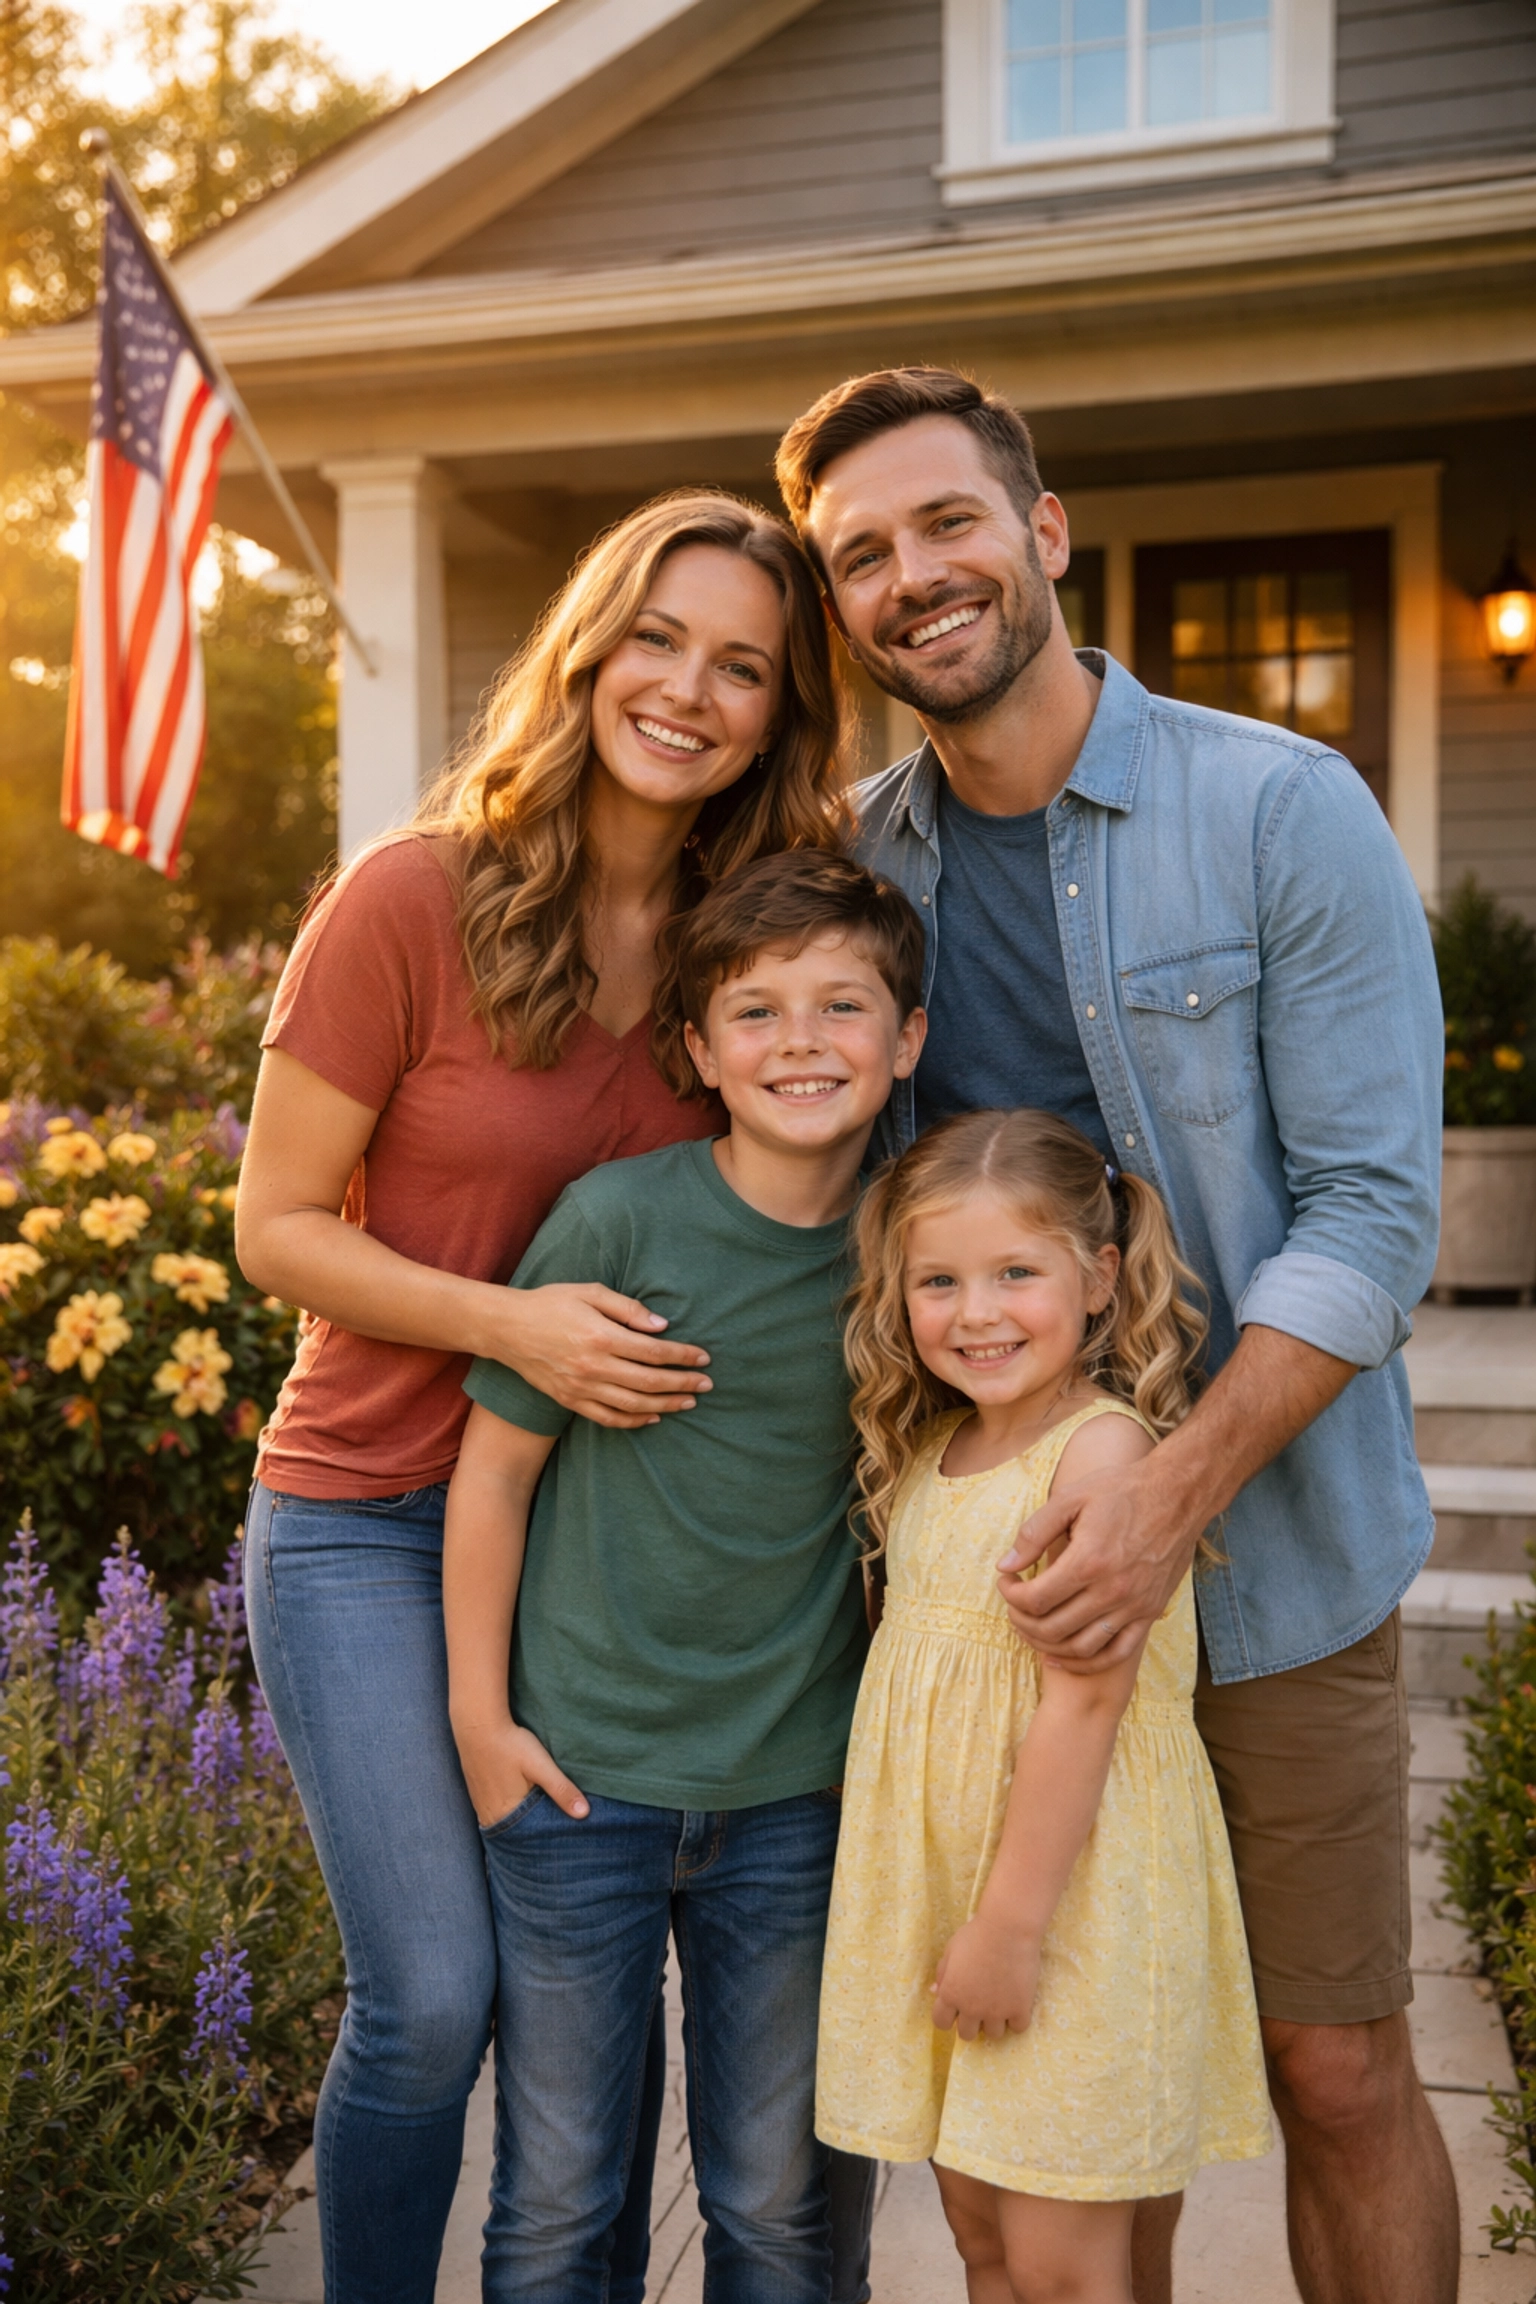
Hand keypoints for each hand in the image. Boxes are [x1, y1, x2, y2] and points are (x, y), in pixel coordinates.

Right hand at [454, 1717, 588, 1827]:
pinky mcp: (476, 1791)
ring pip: (505, 1820)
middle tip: (551, 1822)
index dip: (545, 1833)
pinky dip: (507, 1809)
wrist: (477, 1724)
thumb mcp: (540, 1766)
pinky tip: (516, 1798)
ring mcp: (479, 1804)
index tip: (560, 1831)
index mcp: (505, 1814)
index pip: (529, 1836)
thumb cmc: (510, 1744)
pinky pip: (493, 1810)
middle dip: (532, 1828)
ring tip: (536, 1810)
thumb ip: (561, 1789)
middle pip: (516, 1830)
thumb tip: (584, 1813)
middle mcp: (489, 1815)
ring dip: (519, 1818)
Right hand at [493, 1282, 711, 1428]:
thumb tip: (662, 1326)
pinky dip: (634, 1422)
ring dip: (665, 1405)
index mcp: (600, 1336)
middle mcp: (593, 1367)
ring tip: (688, 1401)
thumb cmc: (550, 1303)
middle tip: (706, 1384)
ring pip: (633, 1405)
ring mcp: (580, 1388)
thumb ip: (628, 1309)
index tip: (704, 1358)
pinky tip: (653, 1417)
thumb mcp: (590, 1292)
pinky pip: (608, 1418)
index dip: (683, 1356)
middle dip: (682, 1383)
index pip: (654, 1352)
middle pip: (649, 1382)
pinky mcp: (569, 1400)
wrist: (507, 1328)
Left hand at [932, 1915, 1039, 2040]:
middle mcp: (971, 2008)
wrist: (1008, 1928)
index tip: (956, 2008)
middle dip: (971, 2021)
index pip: (941, 2023)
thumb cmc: (976, 1934)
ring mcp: (996, 2011)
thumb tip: (935, 1991)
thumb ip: (942, 1974)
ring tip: (1000, 2002)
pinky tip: (1016, 2002)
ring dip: (994, 2021)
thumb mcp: (951, 1950)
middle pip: (967, 2034)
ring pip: (993, 2034)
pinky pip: (1018, 2028)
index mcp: (950, 1994)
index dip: (948, 2016)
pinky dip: (1017, 2018)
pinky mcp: (1019, 2009)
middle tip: (980, 2005)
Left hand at [996, 1455, 1195, 1672]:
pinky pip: (1115, 1653)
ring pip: (1080, 1648)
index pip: (1035, 1599)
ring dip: (1046, 1646)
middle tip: (1014, 1604)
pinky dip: (1085, 1663)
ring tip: (1031, 1627)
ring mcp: (1134, 1606)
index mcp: (1089, 1560)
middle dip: (1021, 1621)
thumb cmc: (1122, 1491)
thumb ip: (1034, 1533)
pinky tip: (1062, 1656)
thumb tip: (1006, 1565)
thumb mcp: (1071, 1497)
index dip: (1011, 1595)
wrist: (1179, 1495)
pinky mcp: (1150, 1612)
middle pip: (1052, 1628)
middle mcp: (1112, 1591)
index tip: (1006, 1580)